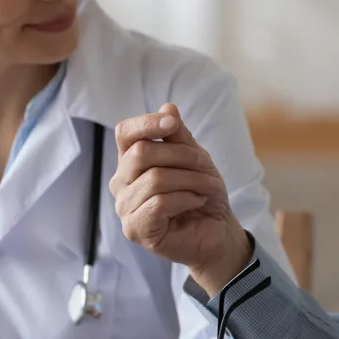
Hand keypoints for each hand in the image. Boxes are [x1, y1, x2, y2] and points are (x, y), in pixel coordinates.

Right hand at [111, 104, 252, 296]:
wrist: (217, 232)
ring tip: (209, 187)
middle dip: (181, 155)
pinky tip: (197, 202)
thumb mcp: (195, 158)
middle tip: (206, 166)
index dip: (146, 123)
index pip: (125, 133)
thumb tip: (167, 107)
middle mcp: (121, 183)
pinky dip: (185, 198)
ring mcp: (125, 207)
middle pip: (141, 153)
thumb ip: (178, 136)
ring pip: (154, 179)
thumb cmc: (202, 194)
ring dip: (191, 180)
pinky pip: (159, 203)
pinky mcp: (135, 229)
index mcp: (131, 161)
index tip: (172, 123)